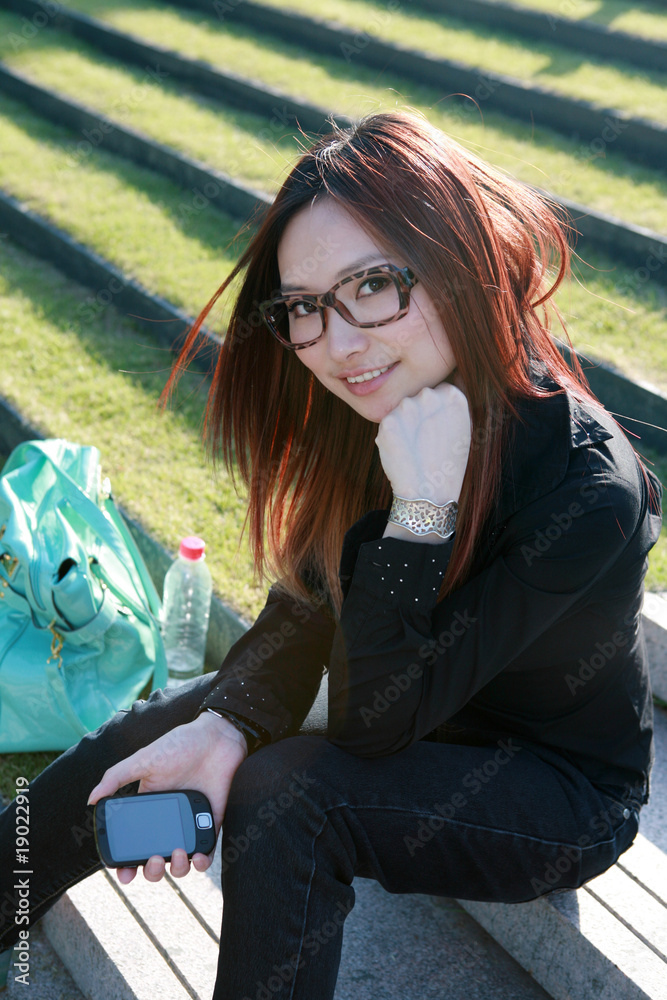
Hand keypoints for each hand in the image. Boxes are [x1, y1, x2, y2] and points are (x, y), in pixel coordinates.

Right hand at [87, 712, 247, 884]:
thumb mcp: (144, 759)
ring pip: (180, 863)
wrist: (216, 738)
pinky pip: (206, 854)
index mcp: (148, 810)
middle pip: (155, 862)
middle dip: (152, 871)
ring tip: (177, 855)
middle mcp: (167, 822)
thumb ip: (117, 777)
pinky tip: (197, 857)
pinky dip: (202, 862)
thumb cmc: (179, 745)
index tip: (125, 874)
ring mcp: (189, 825)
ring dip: (177, 869)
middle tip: (153, 860)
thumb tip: (91, 800)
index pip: (133, 844)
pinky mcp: (210, 825)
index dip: (127, 864)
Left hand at [375, 383, 470, 503]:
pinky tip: (403, 451)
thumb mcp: (463, 429)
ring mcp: (407, 407)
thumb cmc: (449, 463)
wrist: (429, 491)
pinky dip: (392, 436)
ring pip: (402, 410)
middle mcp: (429, 395)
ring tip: (415, 447)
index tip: (437, 428)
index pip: (439, 390)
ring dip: (404, 424)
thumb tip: (451, 382)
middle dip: (419, 414)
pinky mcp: (387, 421)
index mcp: (453, 395)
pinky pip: (388, 423)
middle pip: (418, 397)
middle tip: (425, 440)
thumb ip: (452, 405)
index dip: (436, 410)